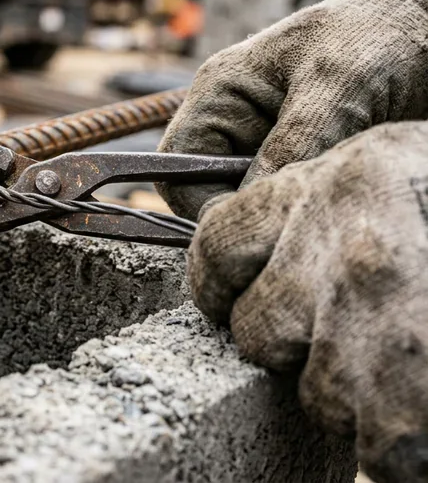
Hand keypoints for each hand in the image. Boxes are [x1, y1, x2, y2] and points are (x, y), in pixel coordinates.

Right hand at [158, 0, 427, 219]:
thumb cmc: (379, 33)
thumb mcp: (337, 86)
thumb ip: (292, 145)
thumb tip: (252, 209)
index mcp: (219, 93)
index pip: (177, 167)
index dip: (201, 203)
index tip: (253, 224)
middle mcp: (233, 120)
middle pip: (208, 191)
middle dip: (247, 209)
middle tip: (297, 216)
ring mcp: (266, 141)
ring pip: (250, 201)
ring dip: (282, 208)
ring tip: (327, 197)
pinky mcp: (301, 158)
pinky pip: (286, 198)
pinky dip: (307, 206)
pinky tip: (338, 194)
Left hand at [189, 123, 427, 482]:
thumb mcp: (415, 178)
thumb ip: (333, 208)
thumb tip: (251, 266)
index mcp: (347, 177)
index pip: (217, 241)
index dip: (222, 279)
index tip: (238, 296)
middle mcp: (349, 248)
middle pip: (257, 330)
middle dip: (298, 344)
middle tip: (375, 332)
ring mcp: (382, 333)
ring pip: (317, 394)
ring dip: (364, 395)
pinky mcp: (407, 415)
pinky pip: (376, 448)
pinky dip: (404, 443)